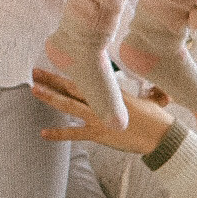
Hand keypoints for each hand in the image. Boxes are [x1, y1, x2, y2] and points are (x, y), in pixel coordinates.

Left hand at [32, 68, 176, 156]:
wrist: (162, 136)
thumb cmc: (159, 118)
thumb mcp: (153, 99)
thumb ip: (148, 94)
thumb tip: (159, 91)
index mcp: (114, 91)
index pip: (90, 78)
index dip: (74, 69)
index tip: (61, 60)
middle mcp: (103, 102)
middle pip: (74, 87)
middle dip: (53, 78)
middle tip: (36, 71)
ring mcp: (99, 117)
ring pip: (69, 105)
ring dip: (51, 97)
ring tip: (34, 89)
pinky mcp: (99, 134)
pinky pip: (74, 133)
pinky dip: (58, 133)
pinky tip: (43, 132)